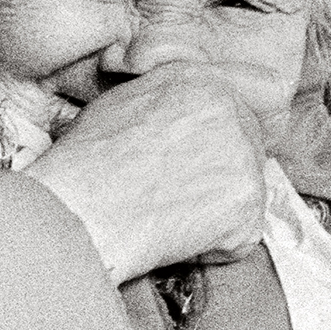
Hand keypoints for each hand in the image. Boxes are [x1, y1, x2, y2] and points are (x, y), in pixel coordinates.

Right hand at [23, 67, 275, 284]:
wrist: (81, 208)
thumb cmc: (84, 164)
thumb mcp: (119, 103)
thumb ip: (164, 101)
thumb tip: (174, 119)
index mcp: (200, 82)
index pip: (227, 111)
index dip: (207, 142)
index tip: (183, 164)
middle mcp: (231, 110)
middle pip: (244, 147)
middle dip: (217, 174)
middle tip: (170, 196)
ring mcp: (246, 156)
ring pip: (242, 192)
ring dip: (213, 211)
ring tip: (164, 218)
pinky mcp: (248, 202)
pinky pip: (239, 235)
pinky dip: (213, 247)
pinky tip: (173, 239)